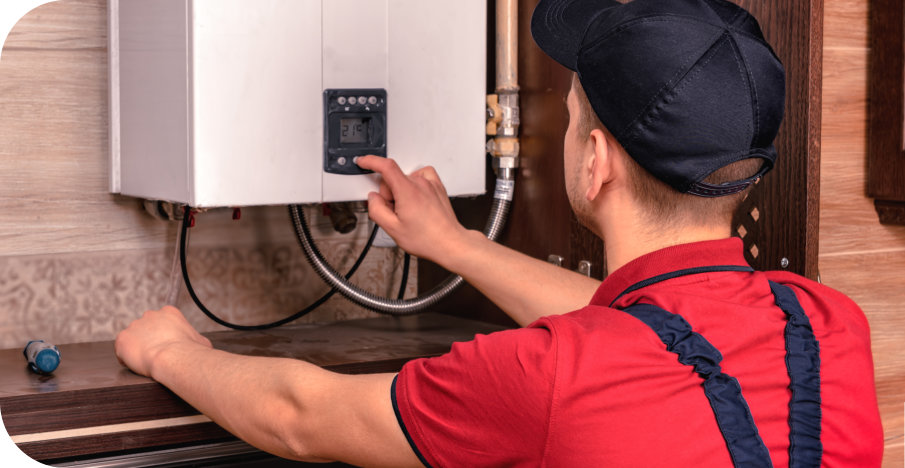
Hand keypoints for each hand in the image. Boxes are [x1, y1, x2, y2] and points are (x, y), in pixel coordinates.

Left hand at [114, 306, 212, 377]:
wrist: (173, 358)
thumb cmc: (190, 352)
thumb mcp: (201, 341)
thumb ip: (195, 338)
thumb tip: (200, 345)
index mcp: (169, 312)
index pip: (162, 321)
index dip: (165, 334)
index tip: (168, 344)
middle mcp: (150, 315)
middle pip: (146, 328)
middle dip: (150, 340)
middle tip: (158, 354)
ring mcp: (134, 326)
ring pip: (134, 339)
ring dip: (139, 349)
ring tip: (149, 362)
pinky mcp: (122, 339)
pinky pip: (122, 350)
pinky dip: (127, 358)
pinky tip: (138, 365)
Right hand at [356, 155, 473, 265]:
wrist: (449, 243)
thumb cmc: (427, 239)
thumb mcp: (393, 229)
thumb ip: (377, 210)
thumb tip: (373, 199)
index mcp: (407, 191)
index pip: (385, 166)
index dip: (371, 161)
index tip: (363, 162)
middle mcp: (420, 183)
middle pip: (393, 179)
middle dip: (388, 194)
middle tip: (395, 212)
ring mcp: (431, 184)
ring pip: (405, 179)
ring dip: (402, 191)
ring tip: (408, 209)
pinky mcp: (438, 187)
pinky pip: (422, 176)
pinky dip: (415, 184)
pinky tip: (415, 197)